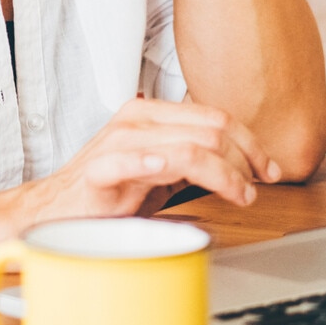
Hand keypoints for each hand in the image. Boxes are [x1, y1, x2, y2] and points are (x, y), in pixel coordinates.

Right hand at [0, 100, 278, 267]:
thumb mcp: (161, 171)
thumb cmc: (110, 193)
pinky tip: (175, 174)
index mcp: (153, 113)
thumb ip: (195, 160)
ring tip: (240, 195)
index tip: (270, 170)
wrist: (56, 211)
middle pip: (211, 129)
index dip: (251, 142)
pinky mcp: (101, 168)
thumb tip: (244, 163)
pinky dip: (161, 165)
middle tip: (258, 188)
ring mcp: (119, 141)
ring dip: (225, 173)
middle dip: (246, 160)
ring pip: (190, 147)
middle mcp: (138, 118)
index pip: (216, 116)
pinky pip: (139, 160)